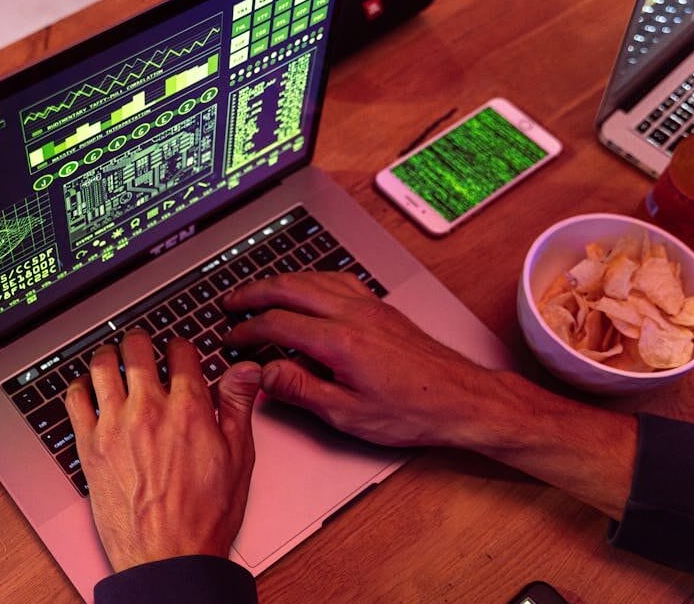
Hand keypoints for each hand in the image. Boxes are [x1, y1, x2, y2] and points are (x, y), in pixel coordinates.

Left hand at [65, 328, 261, 571]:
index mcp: (189, 409)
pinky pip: (74, 399)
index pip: (180, 351)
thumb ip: (238, 406)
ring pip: (103, 366)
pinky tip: (86, 387)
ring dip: (109, 355)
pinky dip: (79, 386)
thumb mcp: (238, 458)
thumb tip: (246, 370)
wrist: (168, 557)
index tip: (179, 351)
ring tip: (113, 357)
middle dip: (141, 341)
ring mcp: (115, 426)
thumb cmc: (204, 517)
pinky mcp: (89, 446)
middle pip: (137, 349)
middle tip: (142, 344)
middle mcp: (149, 410)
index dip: (181, 346)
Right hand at [221, 272, 505, 447]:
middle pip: (291, 288)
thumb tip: (266, 375)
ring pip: (314, 278)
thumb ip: (301, 391)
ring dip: (281, 281)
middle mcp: (353, 315)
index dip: (248, 330)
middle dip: (255, 292)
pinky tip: (309, 287)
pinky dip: (311, 280)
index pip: (278, 324)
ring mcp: (369, 307)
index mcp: (339, 341)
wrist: (461, 398)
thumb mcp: (348, 415)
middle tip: (231, 301)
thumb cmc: (412, 411)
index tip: (232, 337)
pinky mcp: (381, 309)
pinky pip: (337, 280)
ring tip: (260, 291)